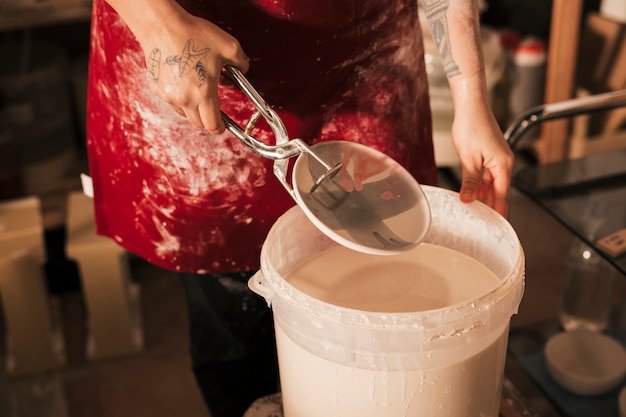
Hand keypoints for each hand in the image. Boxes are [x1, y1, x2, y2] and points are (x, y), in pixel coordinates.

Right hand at [134, 4, 248, 132]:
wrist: (162, 25)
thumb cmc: (193, 34)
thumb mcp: (229, 46)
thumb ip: (242, 61)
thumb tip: (244, 68)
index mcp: (203, 93)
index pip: (213, 125)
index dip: (220, 128)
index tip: (223, 126)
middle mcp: (184, 98)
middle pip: (198, 123)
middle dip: (208, 120)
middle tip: (213, 110)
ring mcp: (168, 95)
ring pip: (183, 113)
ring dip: (192, 110)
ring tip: (198, 93)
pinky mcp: (156, 88)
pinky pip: (171, 101)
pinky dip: (179, 98)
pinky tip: (183, 83)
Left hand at [452, 100, 513, 217]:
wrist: (471, 106)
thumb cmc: (471, 127)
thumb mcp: (468, 159)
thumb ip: (470, 182)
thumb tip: (468, 200)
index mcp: (503, 165)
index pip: (502, 195)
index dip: (500, 211)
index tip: (499, 226)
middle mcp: (503, 163)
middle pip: (499, 191)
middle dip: (493, 207)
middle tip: (486, 224)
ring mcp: (497, 159)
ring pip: (492, 184)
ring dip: (485, 197)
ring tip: (478, 213)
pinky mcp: (489, 154)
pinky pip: (487, 176)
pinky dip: (481, 186)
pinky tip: (474, 195)